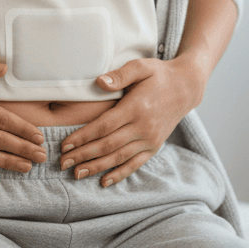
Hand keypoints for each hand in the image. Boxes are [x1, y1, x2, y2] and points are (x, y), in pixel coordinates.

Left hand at [59, 57, 206, 186]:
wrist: (186, 88)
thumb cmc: (158, 75)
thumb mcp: (141, 67)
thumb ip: (119, 75)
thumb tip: (99, 82)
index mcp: (136, 107)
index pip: (104, 126)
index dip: (83, 137)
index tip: (65, 144)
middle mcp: (143, 126)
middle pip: (108, 145)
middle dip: (83, 155)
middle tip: (62, 163)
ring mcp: (150, 139)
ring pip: (119, 157)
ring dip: (97, 167)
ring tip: (77, 173)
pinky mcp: (155, 146)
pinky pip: (135, 163)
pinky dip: (120, 174)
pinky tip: (104, 181)